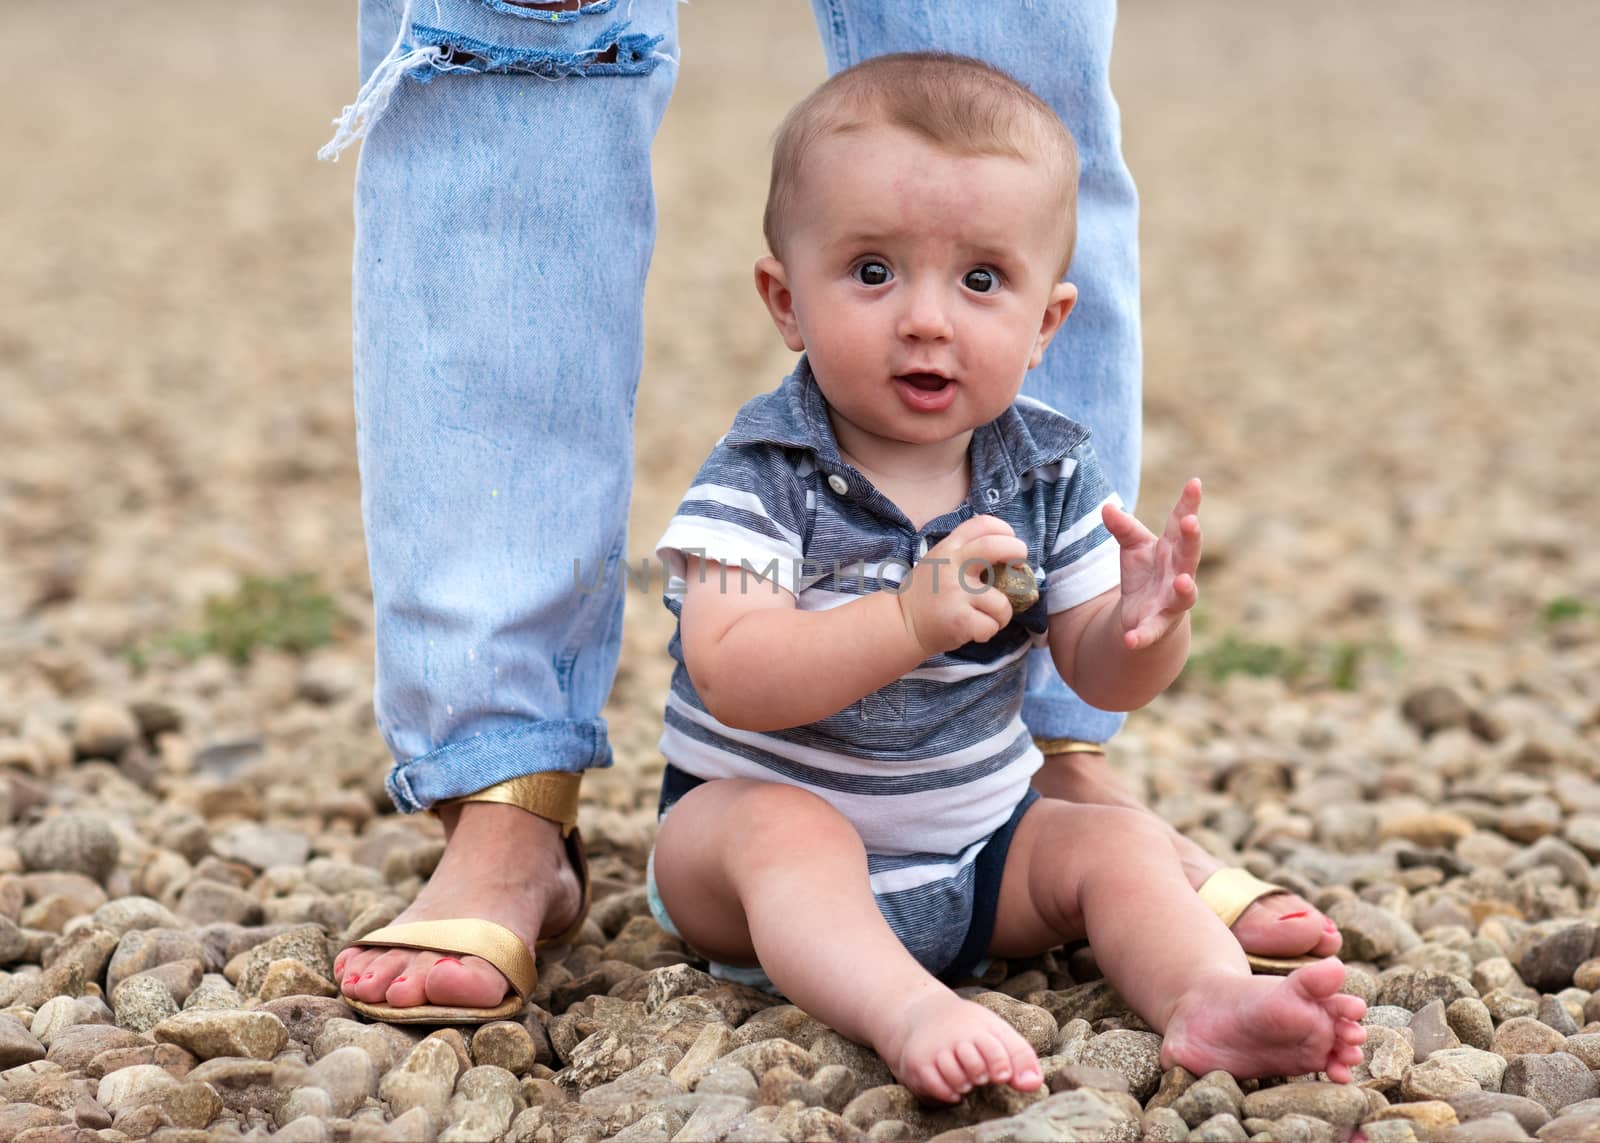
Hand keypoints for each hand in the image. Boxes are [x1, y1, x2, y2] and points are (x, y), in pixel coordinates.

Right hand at [897, 515, 1028, 657]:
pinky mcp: (959, 619)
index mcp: (949, 549)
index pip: (982, 524)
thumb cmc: (926, 593)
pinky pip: (991, 625)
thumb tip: (1005, 549)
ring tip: (990, 616)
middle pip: (995, 547)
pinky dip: (989, 631)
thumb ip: (963, 551)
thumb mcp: (939, 560)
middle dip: (1017, 552)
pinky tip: (976, 630)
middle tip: (1020, 565)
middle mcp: (952, 566)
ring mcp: (956, 593)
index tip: (1010, 543)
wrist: (902, 623)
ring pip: (1001, 602)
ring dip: (1003, 614)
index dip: (1005, 531)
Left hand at [1102, 478, 1202, 650]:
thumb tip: (1107, 507)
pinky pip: (1150, 633)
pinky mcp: (1156, 626)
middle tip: (1192, 522)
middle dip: (1192, 539)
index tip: (1194, 482)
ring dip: (1185, 589)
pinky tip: (1129, 639)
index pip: (1181, 524)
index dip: (1189, 504)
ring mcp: (1171, 602)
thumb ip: (1122, 528)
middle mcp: (1178, 574)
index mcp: (1172, 550)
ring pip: (1184, 595)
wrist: (1146, 615)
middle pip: (1189, 555)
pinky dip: (1141, 637)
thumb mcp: (1133, 548)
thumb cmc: (1146, 573)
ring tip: (1183, 581)